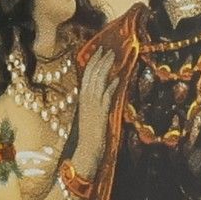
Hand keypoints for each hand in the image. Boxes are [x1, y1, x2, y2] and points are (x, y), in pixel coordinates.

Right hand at [71, 50, 116, 179]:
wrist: (87, 150)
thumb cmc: (90, 136)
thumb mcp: (90, 115)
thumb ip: (94, 103)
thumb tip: (102, 93)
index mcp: (82, 99)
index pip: (86, 75)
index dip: (92, 62)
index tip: (99, 51)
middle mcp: (86, 99)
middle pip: (91, 74)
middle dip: (100, 60)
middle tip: (107, 49)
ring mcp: (93, 105)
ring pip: (98, 81)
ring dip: (106, 67)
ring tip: (113, 56)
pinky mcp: (100, 112)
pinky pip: (106, 95)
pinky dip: (112, 86)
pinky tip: (118, 78)